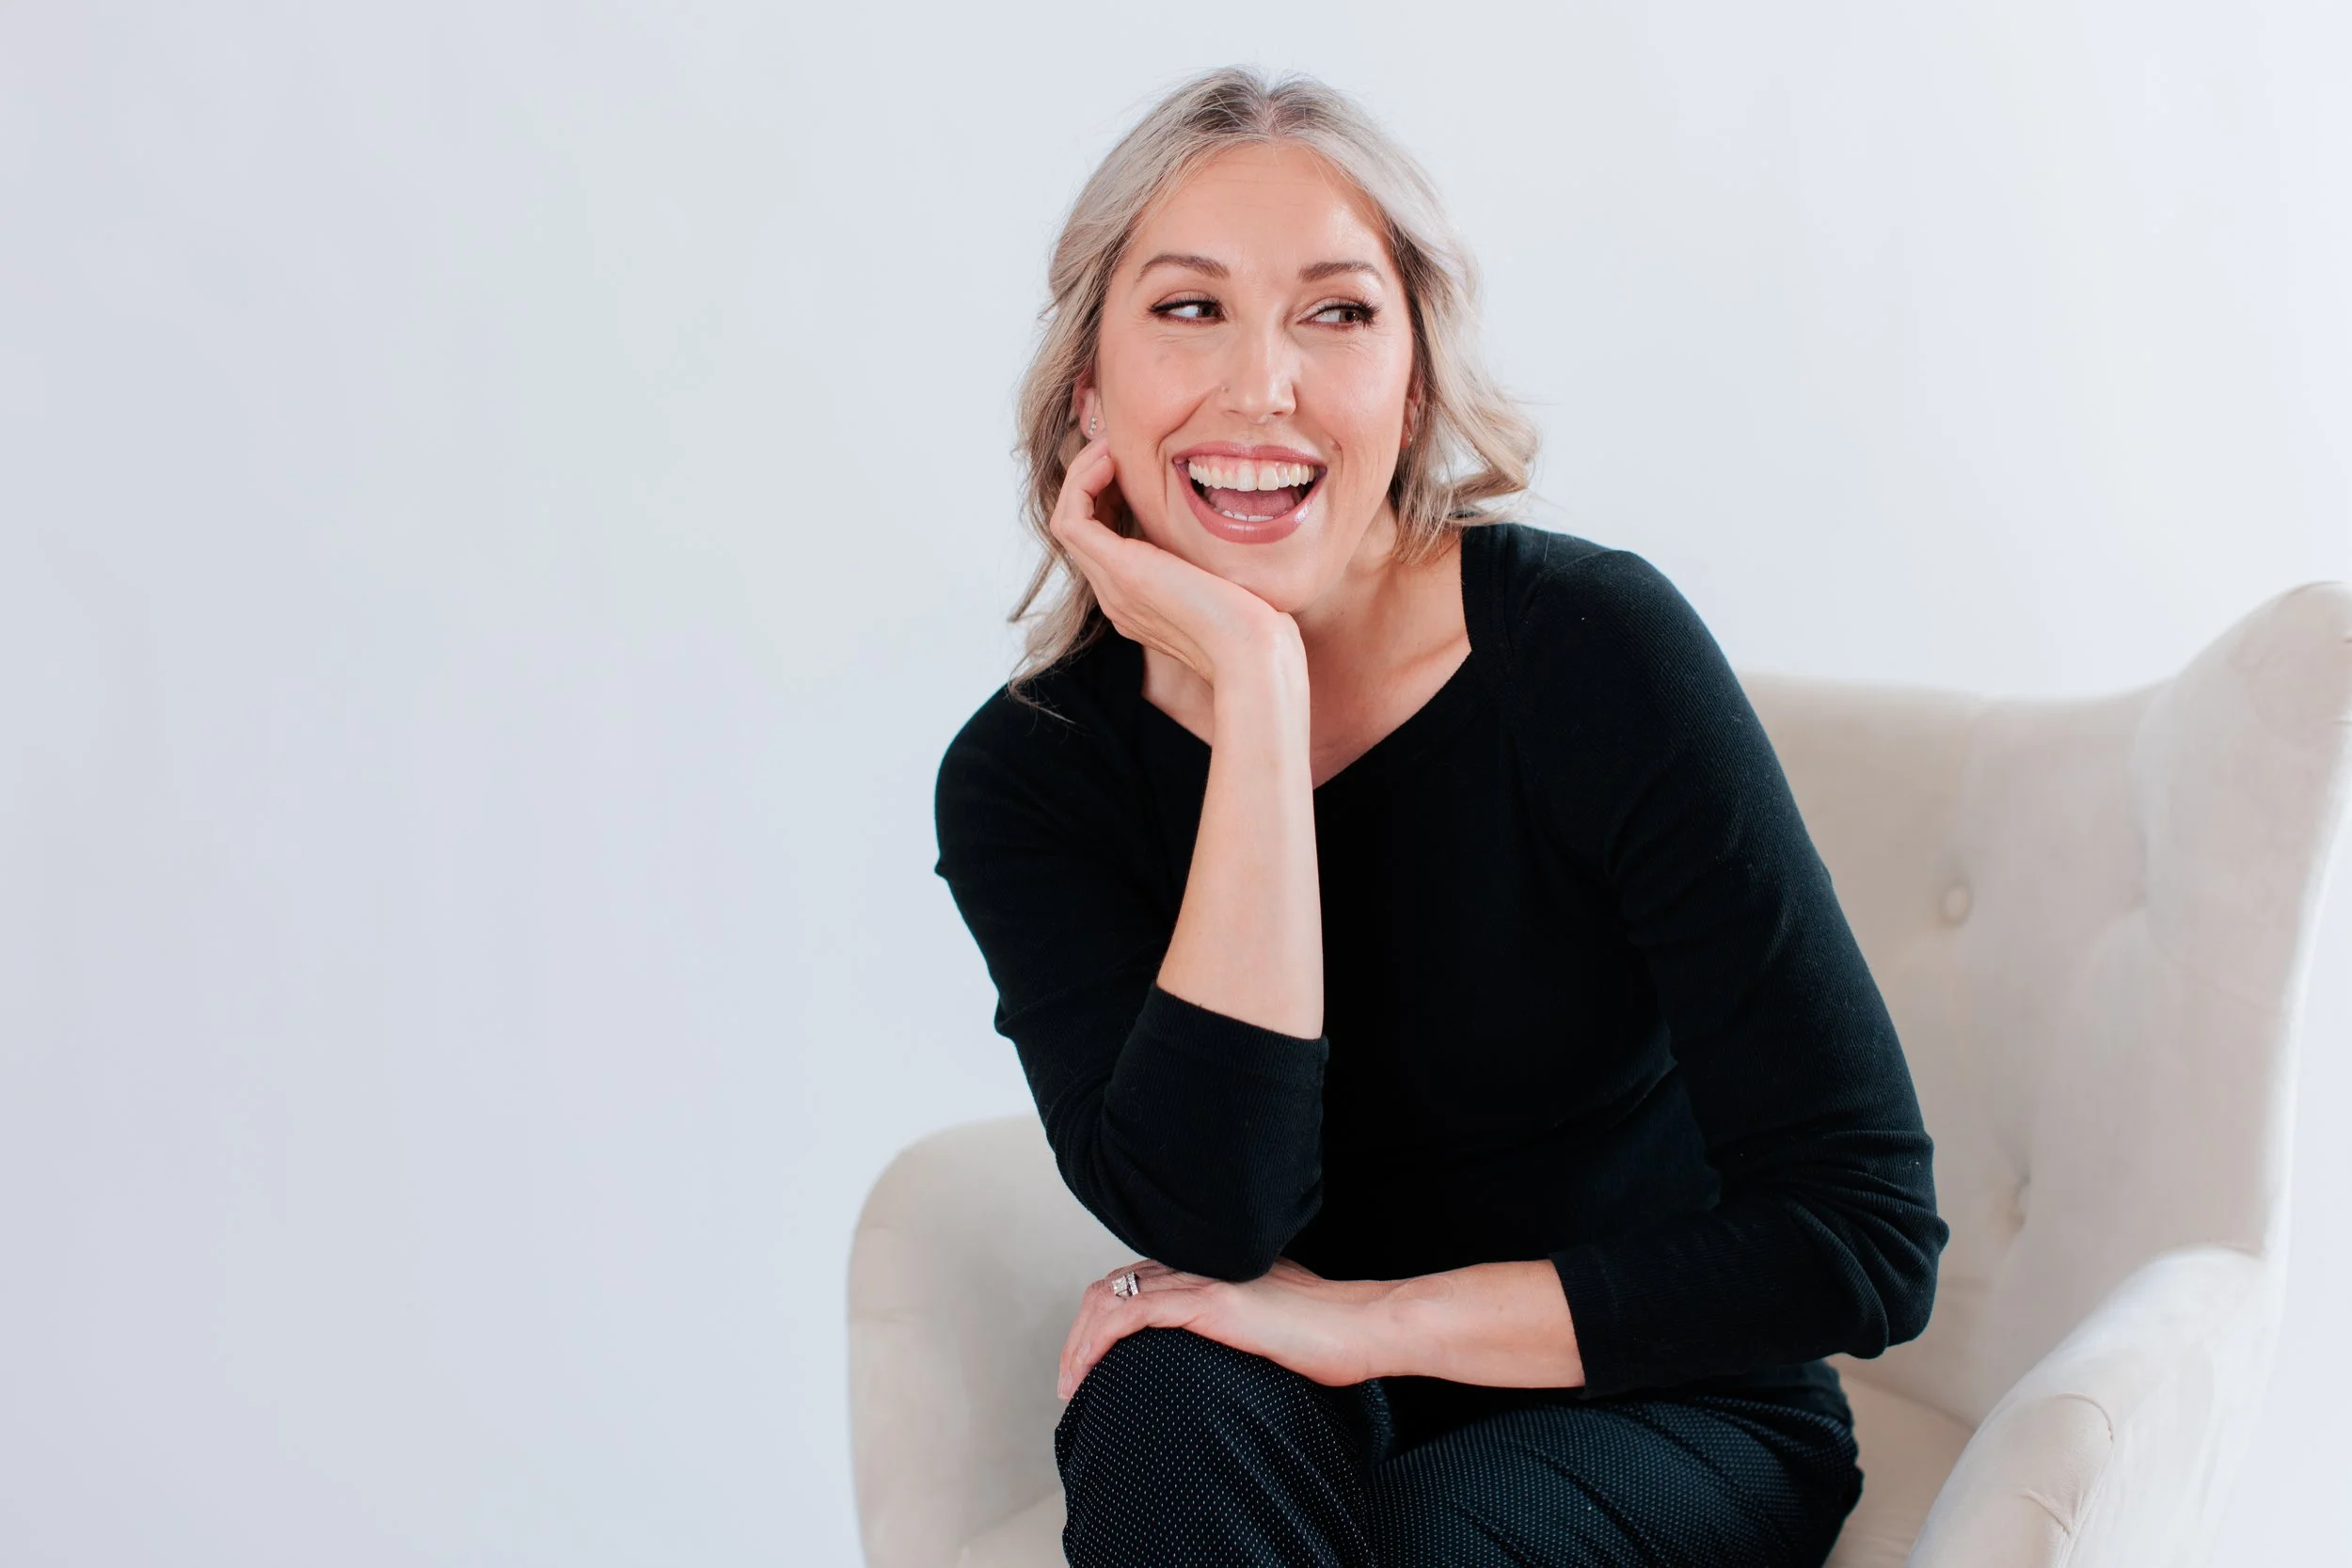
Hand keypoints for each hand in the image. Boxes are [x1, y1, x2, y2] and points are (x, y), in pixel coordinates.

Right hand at [1049, 438, 1299, 688]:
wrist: (1254, 653)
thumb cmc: (1258, 622)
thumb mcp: (1228, 578)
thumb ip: (1212, 554)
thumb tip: (1228, 515)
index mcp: (1139, 598)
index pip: (1103, 539)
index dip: (1110, 493)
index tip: (1134, 462)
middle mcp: (1117, 595)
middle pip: (1081, 527)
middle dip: (1092, 478)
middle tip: (1116, 444)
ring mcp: (1113, 587)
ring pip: (1068, 519)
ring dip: (1083, 474)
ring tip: (1110, 446)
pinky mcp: (1120, 572)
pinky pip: (1072, 520)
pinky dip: (1083, 484)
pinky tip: (1112, 461)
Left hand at [1057, 1256, 1390, 1399]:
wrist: (1363, 1326)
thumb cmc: (1328, 1335)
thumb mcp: (1266, 1326)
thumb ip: (1233, 1327)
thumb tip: (1215, 1357)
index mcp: (1209, 1269)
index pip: (1133, 1283)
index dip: (1100, 1321)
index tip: (1088, 1367)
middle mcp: (1198, 1266)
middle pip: (1112, 1287)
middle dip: (1078, 1334)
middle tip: (1069, 1382)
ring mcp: (1202, 1280)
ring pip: (1113, 1298)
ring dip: (1080, 1342)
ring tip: (1071, 1384)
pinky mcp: (1209, 1302)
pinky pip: (1134, 1313)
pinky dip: (1100, 1340)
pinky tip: (1088, 1369)